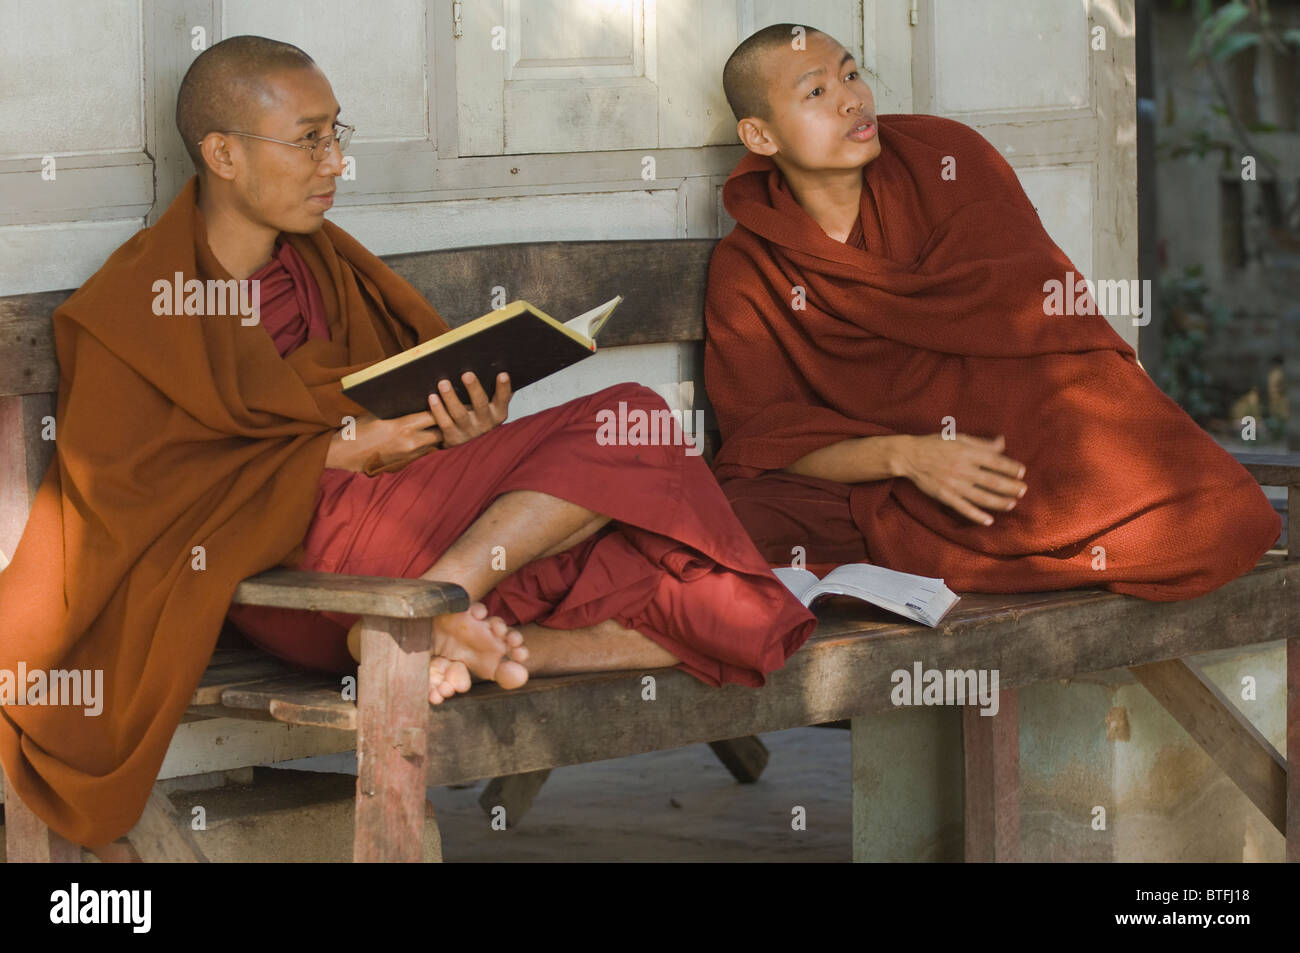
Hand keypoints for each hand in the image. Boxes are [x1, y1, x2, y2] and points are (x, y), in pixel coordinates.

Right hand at [325, 409, 442, 471]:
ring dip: (436, 434)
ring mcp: (409, 455)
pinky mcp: (406, 463)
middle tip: (444, 412)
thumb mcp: (377, 413)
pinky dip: (427, 443)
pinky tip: (424, 435)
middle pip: (440, 432)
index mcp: (403, 427)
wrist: (344, 454)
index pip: (432, 415)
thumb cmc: (358, 430)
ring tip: (436, 423)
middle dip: (443, 422)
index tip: (445, 400)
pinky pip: (425, 452)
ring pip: (435, 444)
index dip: (440, 407)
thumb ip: (398, 408)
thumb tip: (415, 398)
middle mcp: (410, 443)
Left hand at [426, 371, 511, 447]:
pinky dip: (438, 410)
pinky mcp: (453, 438)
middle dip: (474, 388)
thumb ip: (494, 390)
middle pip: (480, 404)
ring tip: (443, 383)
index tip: (502, 374)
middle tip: (467, 374)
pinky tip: (432, 397)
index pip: (503, 399)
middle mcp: (486, 423)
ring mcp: (469, 432)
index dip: (503, 388)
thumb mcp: (489, 405)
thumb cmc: (477, 414)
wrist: (465, 441)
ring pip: (460, 413)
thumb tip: (497, 366)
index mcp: (498, 412)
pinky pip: (445, 423)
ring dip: (451, 398)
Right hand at [898, 433, 1026, 525]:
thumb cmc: (935, 445)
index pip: (994, 461)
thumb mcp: (959, 438)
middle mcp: (962, 469)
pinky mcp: (944, 495)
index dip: (1010, 467)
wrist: (909, 456)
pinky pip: (963, 507)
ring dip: (998, 502)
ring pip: (980, 496)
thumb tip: (1002, 442)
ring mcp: (953, 484)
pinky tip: (988, 520)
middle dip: (1009, 486)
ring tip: (1012, 504)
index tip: (1021, 472)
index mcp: (966, 453)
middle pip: (991, 481)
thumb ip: (981, 443)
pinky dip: (976, 515)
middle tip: (1023, 490)